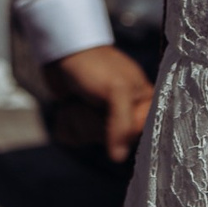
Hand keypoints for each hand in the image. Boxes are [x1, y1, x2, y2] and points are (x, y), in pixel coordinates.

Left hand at [42, 44, 154, 162]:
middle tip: (90, 99)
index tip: (111, 111)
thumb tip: (118, 158)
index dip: (121, 129)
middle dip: (94, 122)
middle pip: (112, 142)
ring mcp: (103, 118)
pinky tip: (67, 105)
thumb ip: (123, 124)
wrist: (62, 49)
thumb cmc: (93, 65)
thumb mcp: (116, 89)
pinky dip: (67, 122)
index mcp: (145, 104)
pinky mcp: (83, 119)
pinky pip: (75, 137)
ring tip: (78, 98)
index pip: (137, 137)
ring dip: (78, 119)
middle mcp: (127, 114)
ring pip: (90, 139)